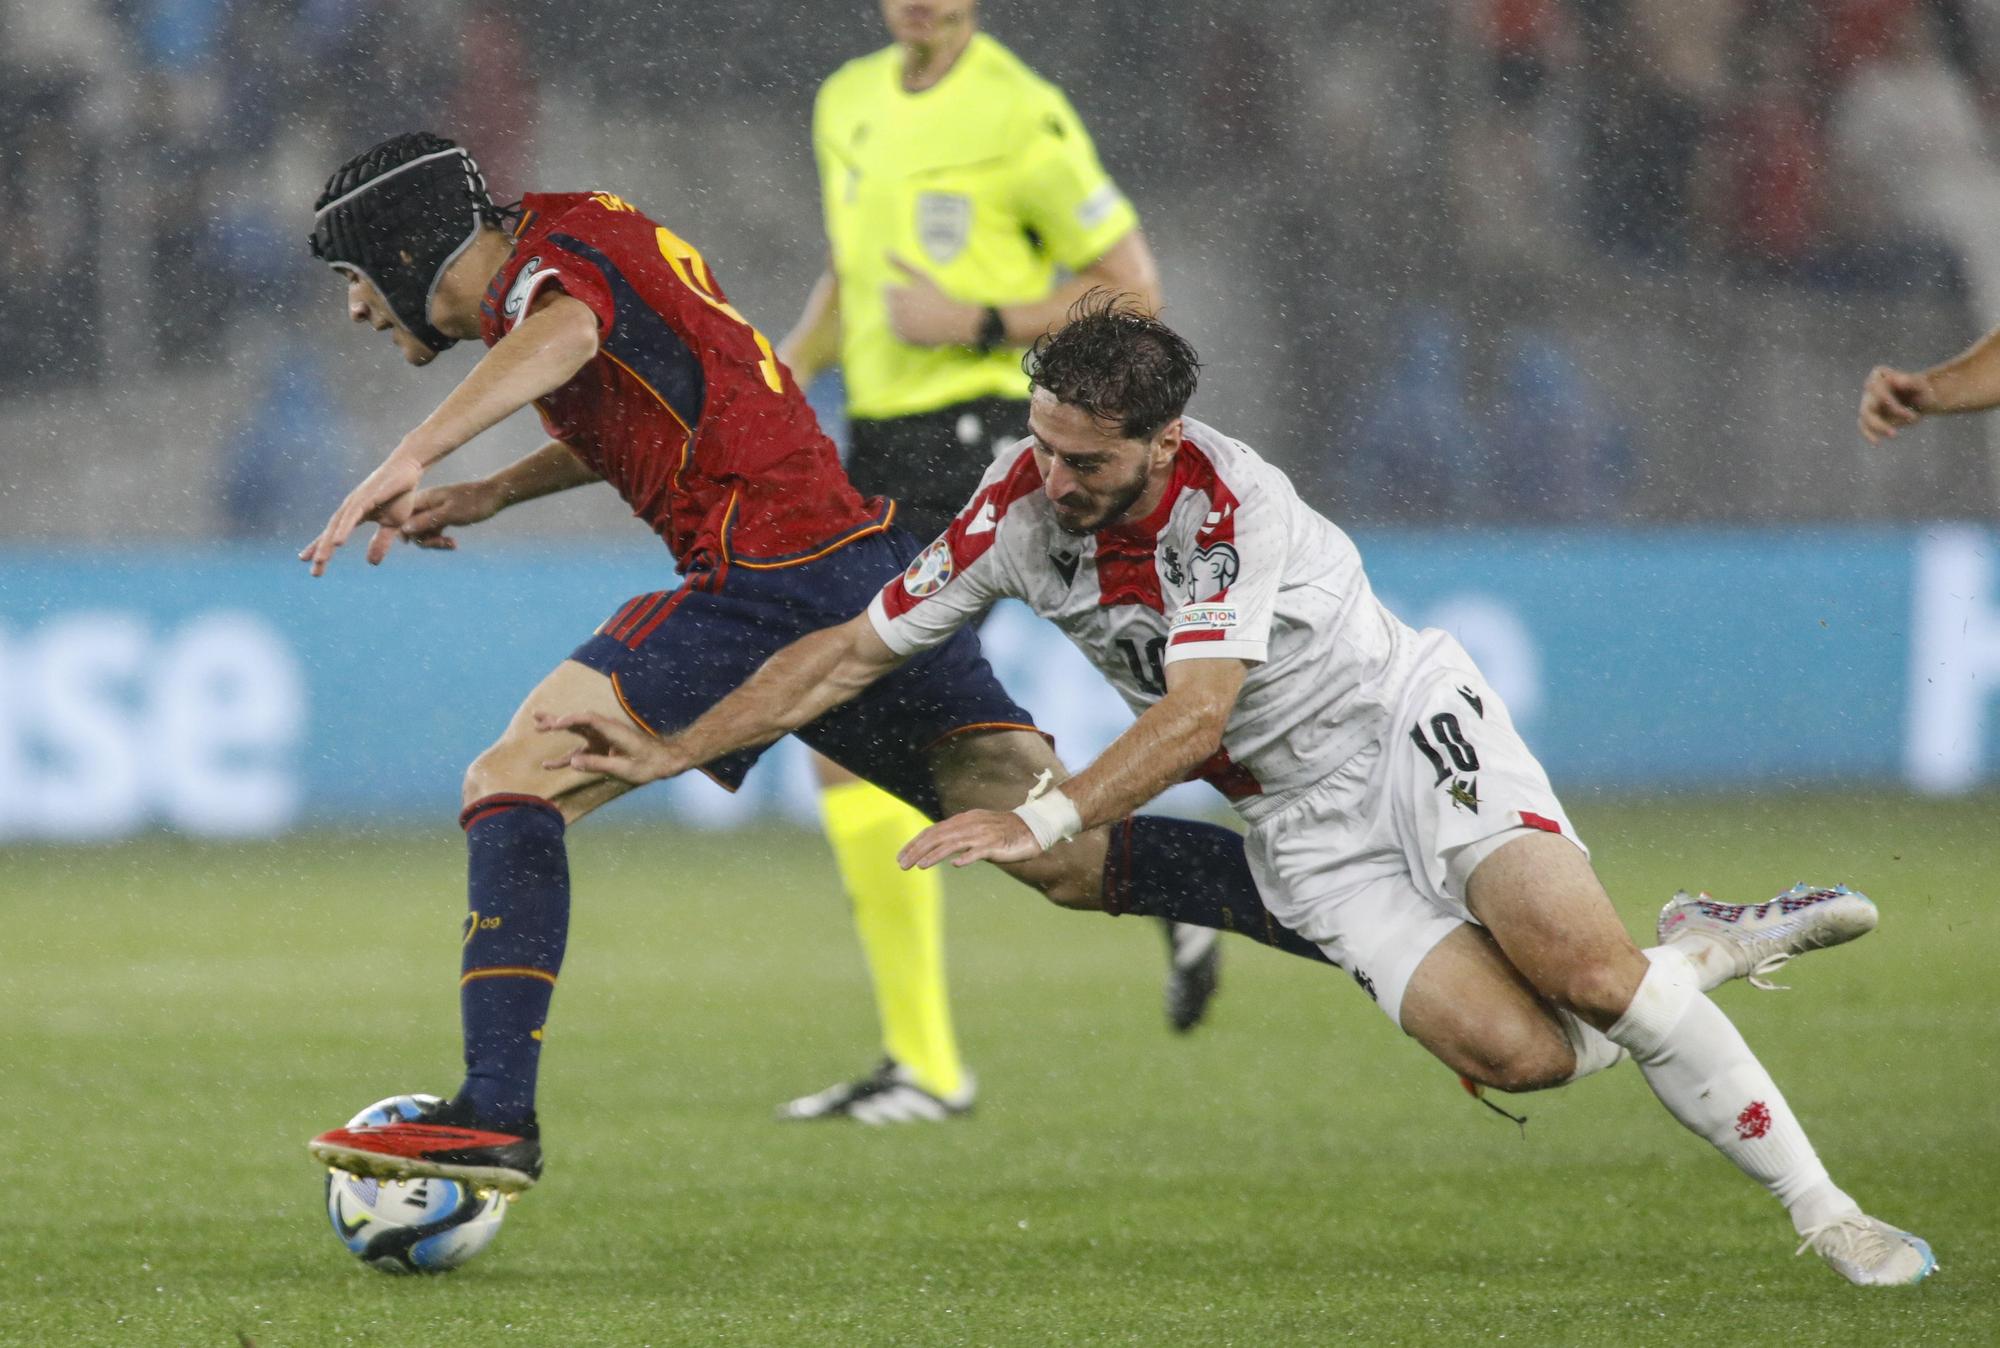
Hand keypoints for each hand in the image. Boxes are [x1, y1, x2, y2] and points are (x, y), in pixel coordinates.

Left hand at [298, 451, 426, 575]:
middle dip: (321, 552)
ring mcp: (356, 501)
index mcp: (354, 514)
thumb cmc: (399, 494)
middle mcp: (350, 507)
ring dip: (328, 543)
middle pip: (331, 532)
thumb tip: (371, 563)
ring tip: (320, 560)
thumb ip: (380, 542)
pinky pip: (352, 516)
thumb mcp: (392, 524)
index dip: (320, 547)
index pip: (334, 533)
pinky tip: (338, 542)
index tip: (308, 563)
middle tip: (314, 572)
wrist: (409, 469)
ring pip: (338, 525)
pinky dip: (343, 529)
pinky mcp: (367, 496)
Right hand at [400, 479, 506, 550]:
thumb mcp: (450, 514)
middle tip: (443, 544)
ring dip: (435, 542)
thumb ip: (427, 520)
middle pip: (413, 528)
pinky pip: (435, 532)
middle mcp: (426, 504)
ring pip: (425, 532)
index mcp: (424, 499)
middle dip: (425, 539)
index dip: (405, 531)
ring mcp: (434, 511)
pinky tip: (454, 545)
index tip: (415, 542)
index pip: (403, 517)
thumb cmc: (473, 502)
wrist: (494, 495)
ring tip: (452, 545)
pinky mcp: (444, 516)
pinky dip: (442, 540)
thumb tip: (404, 529)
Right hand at [534, 710, 689, 783]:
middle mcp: (607, 730)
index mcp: (613, 731)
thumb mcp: (625, 769)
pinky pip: (581, 750)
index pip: (588, 719)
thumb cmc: (649, 764)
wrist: (666, 760)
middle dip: (557, 719)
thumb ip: (599, 764)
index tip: (556, 724)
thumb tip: (572, 762)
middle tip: (537, 717)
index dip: (571, 719)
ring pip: (577, 732)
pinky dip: (566, 755)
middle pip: (578, 721)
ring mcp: (604, 738)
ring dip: (558, 729)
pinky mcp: (604, 748)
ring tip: (537, 725)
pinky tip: (550, 764)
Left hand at [883, 255, 979, 346]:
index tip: (914, 294)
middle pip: (887, 304)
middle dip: (899, 303)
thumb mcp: (921, 276)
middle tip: (919, 306)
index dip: (900, 290)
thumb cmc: (937, 297)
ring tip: (918, 315)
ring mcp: (898, 325)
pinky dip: (903, 328)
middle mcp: (894, 309)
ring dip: (900, 316)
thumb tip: (884, 251)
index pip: (885, 289)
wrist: (952, 322)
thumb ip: (901, 264)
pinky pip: (895, 331)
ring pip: (890, 318)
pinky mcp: (901, 338)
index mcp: (897, 292)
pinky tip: (917, 325)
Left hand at [897, 808, 1040, 869]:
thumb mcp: (977, 831)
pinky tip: (955, 864)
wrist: (1032, 828)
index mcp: (963, 821)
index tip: (901, 856)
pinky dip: (967, 857)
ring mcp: (982, 835)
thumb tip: (944, 851)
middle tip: (902, 864)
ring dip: (934, 855)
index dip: (915, 843)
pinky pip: (978, 851)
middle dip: (917, 850)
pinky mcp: (995, 845)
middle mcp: (969, 825)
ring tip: (919, 866)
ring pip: (953, 844)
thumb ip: (961, 838)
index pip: (933, 831)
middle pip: (938, 836)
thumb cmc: (1003, 832)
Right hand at [1858, 365, 1933, 442]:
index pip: (1876, 386)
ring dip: (1879, 426)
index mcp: (1880, 376)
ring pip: (1866, 416)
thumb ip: (1910, 381)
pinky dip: (1869, 434)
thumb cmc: (1922, 390)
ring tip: (1894, 434)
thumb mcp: (1921, 384)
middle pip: (1871, 402)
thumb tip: (1895, 380)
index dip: (1887, 397)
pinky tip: (1876, 442)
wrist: (1921, 401)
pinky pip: (1864, 426)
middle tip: (1911, 418)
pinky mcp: (1868, 418)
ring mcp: (1868, 403)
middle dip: (1891, 411)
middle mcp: (1870, 389)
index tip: (1906, 406)